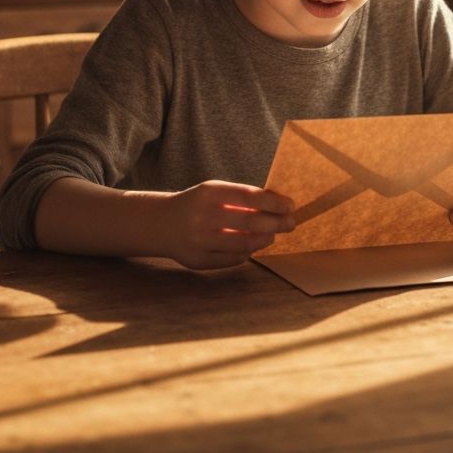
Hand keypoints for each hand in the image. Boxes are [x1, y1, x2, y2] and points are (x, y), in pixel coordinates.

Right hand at [166, 180, 294, 269]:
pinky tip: (253, 245)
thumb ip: (242, 196)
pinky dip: (248, 252)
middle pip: (251, 222)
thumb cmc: (197, 204)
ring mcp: (200, 240)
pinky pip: (233, 259)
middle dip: (276, 223)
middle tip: (291, 223)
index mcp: (209, 193)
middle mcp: (203, 216)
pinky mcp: (198, 260)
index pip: (250, 197)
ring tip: (272, 234)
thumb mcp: (214, 191)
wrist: (161, 223)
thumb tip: (279, 204)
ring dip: (265, 239)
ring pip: (244, 243)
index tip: (290, 205)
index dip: (274, 203)